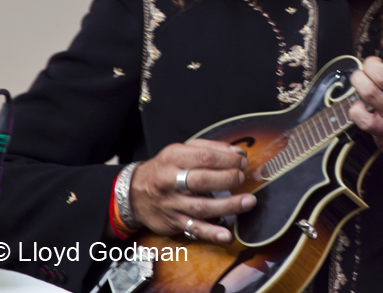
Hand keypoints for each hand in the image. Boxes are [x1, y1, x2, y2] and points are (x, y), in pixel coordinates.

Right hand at [128, 139, 256, 242]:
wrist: (134, 193)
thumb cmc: (164, 169)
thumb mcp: (181, 150)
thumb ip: (209, 148)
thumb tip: (237, 152)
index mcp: (173, 158)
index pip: (204, 157)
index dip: (227, 159)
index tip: (242, 161)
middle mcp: (170, 181)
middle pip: (202, 181)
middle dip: (227, 179)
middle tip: (242, 177)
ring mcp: (172, 204)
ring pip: (202, 206)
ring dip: (228, 206)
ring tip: (248, 202)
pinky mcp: (174, 223)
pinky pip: (194, 228)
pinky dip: (212, 233)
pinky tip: (226, 235)